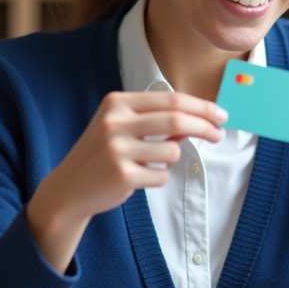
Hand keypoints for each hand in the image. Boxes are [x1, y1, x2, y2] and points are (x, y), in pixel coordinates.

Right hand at [28, 91, 226, 271]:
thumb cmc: (101, 155)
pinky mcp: (122, 175)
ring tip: (149, 164)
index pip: (171, 99)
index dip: (201, 106)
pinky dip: (158, 177)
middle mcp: (115, 122)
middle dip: (205, 126)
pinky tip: (137, 178)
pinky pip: (161, 175)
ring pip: (172, 150)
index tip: (220, 114)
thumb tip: (199, 120)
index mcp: (117, 103)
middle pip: (177, 119)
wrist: (68, 189)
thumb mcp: (122, 128)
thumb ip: (156, 121)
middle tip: (219, 134)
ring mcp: (117, 149)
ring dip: (171, 159)